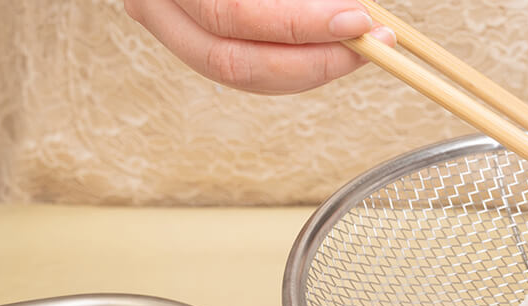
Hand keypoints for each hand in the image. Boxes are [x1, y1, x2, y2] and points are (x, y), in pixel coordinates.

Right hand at [124, 0, 395, 93]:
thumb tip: (353, 10)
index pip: (236, 15)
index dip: (301, 25)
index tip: (357, 19)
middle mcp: (158, 7)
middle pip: (234, 63)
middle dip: (313, 63)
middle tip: (369, 44)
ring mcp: (171, 28)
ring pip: (243, 77)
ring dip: (310, 70)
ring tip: (360, 47)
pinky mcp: (195, 39)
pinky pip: (249, 70)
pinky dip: (296, 64)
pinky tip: (333, 51)